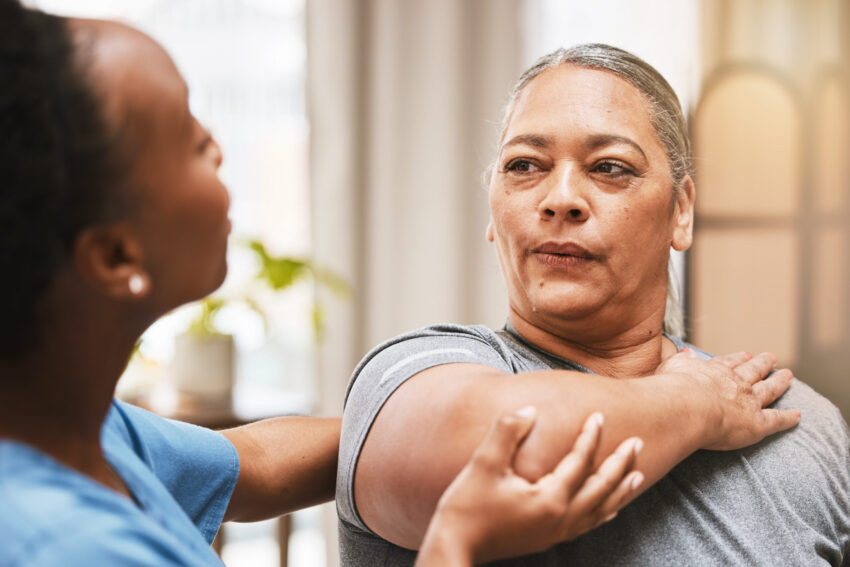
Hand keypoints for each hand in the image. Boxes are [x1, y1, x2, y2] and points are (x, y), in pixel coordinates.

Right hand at [415, 408, 643, 565]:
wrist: (453, 547)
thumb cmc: (466, 506)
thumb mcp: (484, 463)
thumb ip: (507, 431)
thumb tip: (529, 409)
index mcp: (549, 499)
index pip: (580, 462)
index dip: (591, 436)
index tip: (599, 415)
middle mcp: (560, 519)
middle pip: (602, 487)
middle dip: (621, 464)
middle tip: (638, 442)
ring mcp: (556, 532)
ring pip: (600, 510)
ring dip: (620, 490)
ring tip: (638, 475)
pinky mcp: (547, 539)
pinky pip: (587, 525)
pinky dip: (603, 512)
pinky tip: (609, 509)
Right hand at [657, 349, 799, 450]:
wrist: (686, 406)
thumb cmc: (673, 389)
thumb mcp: (672, 366)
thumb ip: (682, 360)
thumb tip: (686, 352)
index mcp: (715, 371)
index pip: (729, 363)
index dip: (737, 359)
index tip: (745, 355)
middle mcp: (735, 383)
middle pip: (753, 371)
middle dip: (762, 364)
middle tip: (771, 358)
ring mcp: (749, 402)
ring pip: (769, 390)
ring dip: (779, 382)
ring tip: (788, 376)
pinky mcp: (758, 423)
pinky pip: (777, 420)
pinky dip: (788, 418)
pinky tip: (798, 415)